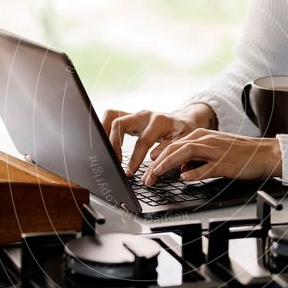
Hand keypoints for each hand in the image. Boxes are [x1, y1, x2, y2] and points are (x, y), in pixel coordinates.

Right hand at [102, 104, 216, 176]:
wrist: (184, 120)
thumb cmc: (184, 132)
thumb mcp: (183, 142)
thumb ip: (169, 150)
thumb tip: (153, 158)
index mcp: (159, 121)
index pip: (142, 140)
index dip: (135, 158)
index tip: (130, 172)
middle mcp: (144, 115)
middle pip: (120, 124)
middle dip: (114, 144)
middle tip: (114, 162)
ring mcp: (135, 114)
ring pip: (111, 116)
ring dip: (104, 133)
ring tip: (104, 152)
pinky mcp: (129, 117)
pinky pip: (111, 117)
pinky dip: (104, 128)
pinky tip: (104, 143)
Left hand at [143, 129, 282, 185]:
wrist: (264, 153)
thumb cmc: (240, 153)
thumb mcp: (213, 151)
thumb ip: (196, 158)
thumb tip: (181, 169)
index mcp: (201, 135)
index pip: (172, 145)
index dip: (157, 158)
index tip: (147, 170)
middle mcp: (205, 140)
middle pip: (174, 148)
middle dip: (156, 164)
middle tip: (146, 178)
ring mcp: (215, 151)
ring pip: (185, 154)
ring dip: (167, 165)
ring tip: (156, 176)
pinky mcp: (225, 163)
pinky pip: (206, 167)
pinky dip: (194, 173)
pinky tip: (184, 178)